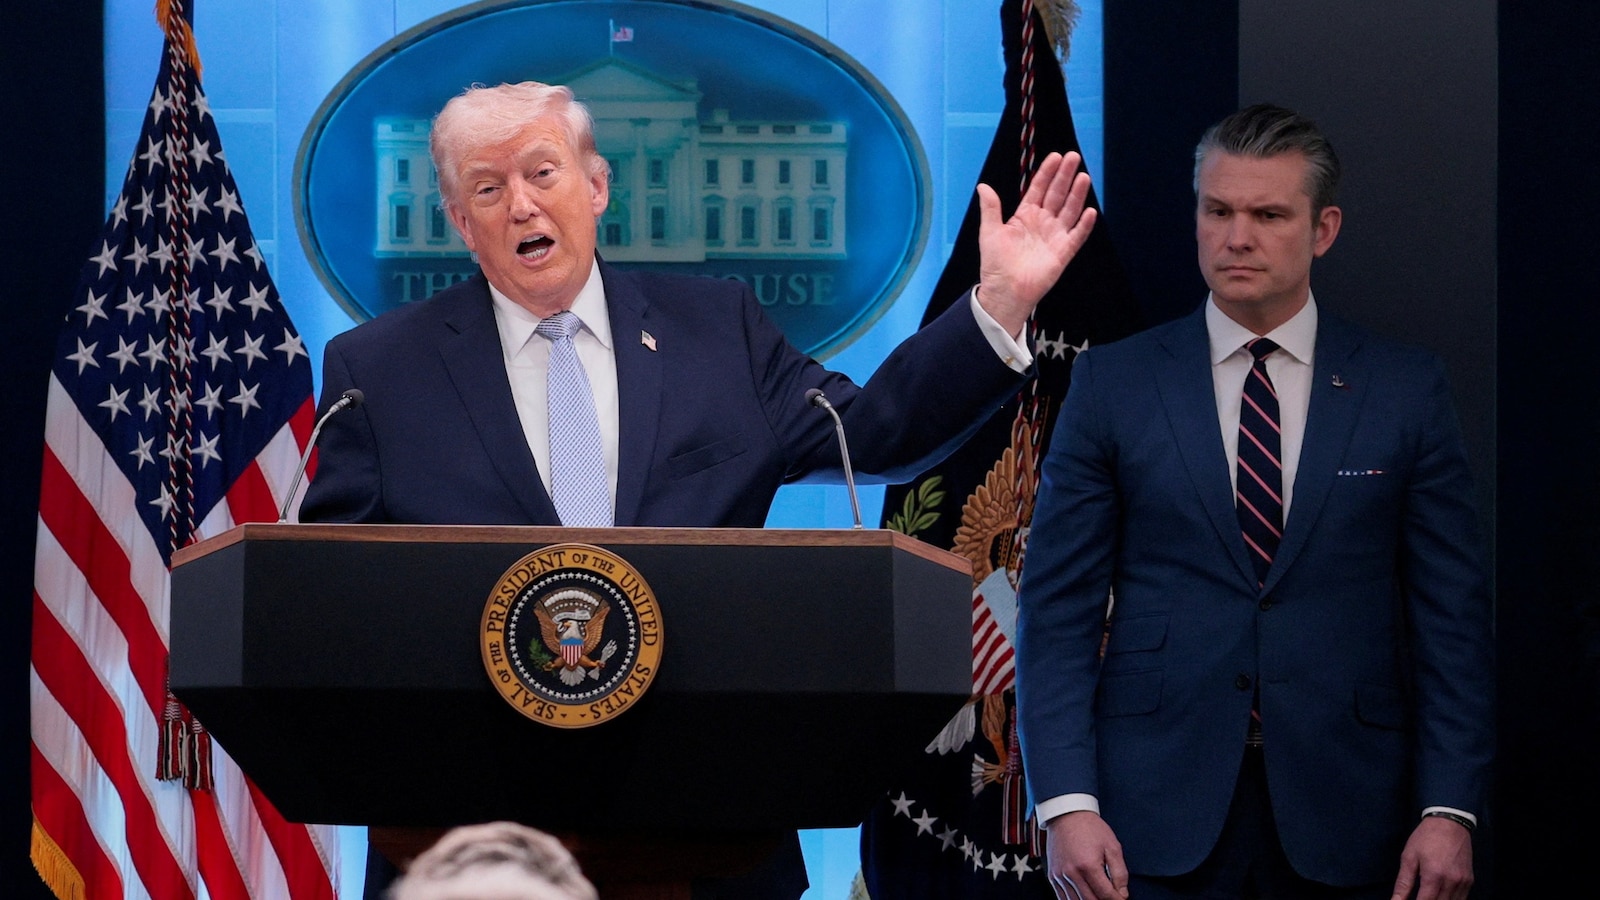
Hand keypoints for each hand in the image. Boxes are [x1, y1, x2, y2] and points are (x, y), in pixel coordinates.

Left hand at [975, 150, 1098, 336]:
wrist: (1005, 291)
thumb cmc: (995, 263)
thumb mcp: (990, 231)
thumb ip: (991, 208)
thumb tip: (983, 186)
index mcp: (1025, 216)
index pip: (1039, 189)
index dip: (1047, 173)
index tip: (1055, 156)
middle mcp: (1043, 222)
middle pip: (1057, 194)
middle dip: (1065, 176)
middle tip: (1073, 157)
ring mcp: (1054, 236)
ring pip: (1069, 211)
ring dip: (1076, 194)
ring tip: (1083, 177)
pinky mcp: (1063, 252)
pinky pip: (1077, 236)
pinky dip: (1084, 225)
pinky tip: (1090, 211)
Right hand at [1045, 811, 1128, 899]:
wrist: (1066, 815)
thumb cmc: (1090, 828)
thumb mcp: (1113, 847)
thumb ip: (1120, 873)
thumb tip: (1122, 894)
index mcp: (1088, 865)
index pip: (1106, 894)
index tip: (1122, 898)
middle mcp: (1071, 873)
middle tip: (1111, 898)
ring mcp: (1060, 876)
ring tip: (1098, 896)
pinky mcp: (1052, 876)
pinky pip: (1062, 898)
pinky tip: (1084, 897)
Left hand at [1389, 815, 1473, 899]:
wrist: (1450, 822)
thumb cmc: (1426, 838)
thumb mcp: (1409, 857)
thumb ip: (1403, 883)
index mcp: (1433, 876)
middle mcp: (1451, 882)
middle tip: (1419, 897)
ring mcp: (1463, 882)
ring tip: (1428, 896)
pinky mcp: (1469, 881)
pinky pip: (1461, 899)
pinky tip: (1440, 896)